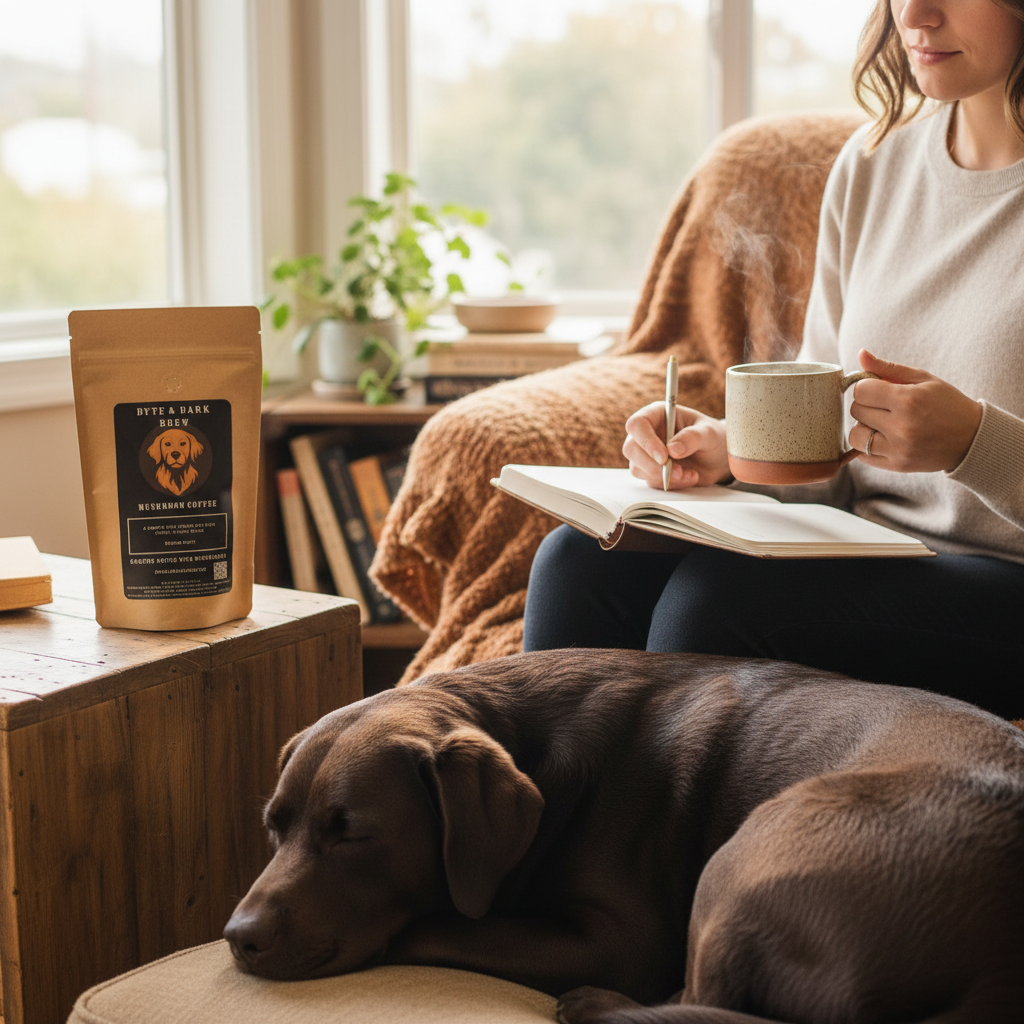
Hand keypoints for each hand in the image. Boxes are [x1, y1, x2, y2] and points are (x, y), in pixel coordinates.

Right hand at [623, 402, 729, 488]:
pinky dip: (670, 483)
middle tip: (678, 471)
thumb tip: (673, 449)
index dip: (646, 441)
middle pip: (631, 449)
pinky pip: (650, 480)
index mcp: (657, 414)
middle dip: (653, 465)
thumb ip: (693, 437)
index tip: (664, 457)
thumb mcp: (709, 433)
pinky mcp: (651, 470)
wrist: (718, 458)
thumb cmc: (713, 438)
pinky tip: (688, 477)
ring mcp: (646, 453)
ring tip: (689, 474)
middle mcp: (648, 433)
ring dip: (663, 476)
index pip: (637, 425)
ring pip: (638, 468)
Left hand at [848, 349, 982, 472]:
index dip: (866, 387)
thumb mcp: (923, 379)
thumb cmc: (947, 404)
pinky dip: (866, 446)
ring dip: (863, 427)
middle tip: (883, 406)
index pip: (860, 390)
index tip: (878, 389)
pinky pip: (862, 455)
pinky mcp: (897, 466)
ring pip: (854, 435)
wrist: (972, 439)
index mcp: (908, 400)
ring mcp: (898, 449)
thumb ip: (888, 368)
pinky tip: (882, 438)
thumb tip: (861, 354)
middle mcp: (901, 427)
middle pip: (856, 411)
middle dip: (866, 405)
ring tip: (881, 423)